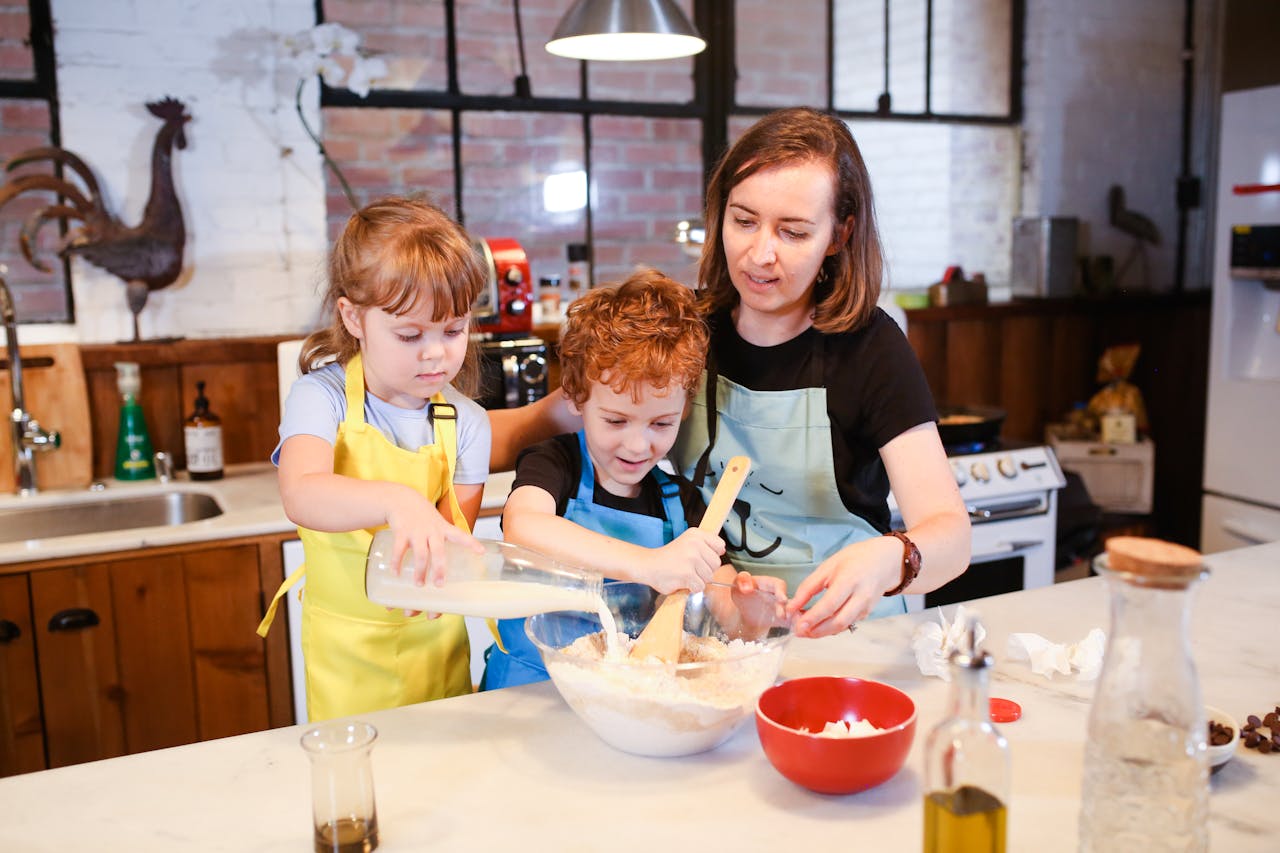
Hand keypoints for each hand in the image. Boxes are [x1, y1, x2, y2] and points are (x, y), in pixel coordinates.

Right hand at [383, 484, 481, 593]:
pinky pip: (399, 550)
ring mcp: (416, 531)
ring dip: (420, 571)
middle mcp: (431, 530)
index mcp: (443, 528)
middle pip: (439, 551)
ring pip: (420, 554)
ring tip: (420, 584)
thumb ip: (442, 539)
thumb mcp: (437, 522)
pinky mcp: (402, 532)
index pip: (460, 535)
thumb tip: (445, 562)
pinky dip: (396, 562)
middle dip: (440, 569)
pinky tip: (396, 573)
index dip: (471, 543)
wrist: (402, 499)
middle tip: (440, 584)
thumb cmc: (423, 516)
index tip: (481, 552)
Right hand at [637, 528, 723, 593]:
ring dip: (698, 579)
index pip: (719, 545)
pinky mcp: (687, 574)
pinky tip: (681, 580)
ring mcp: (691, 559)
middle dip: (705, 570)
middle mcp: (695, 544)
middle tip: (689, 567)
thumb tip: (722, 550)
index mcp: (696, 534)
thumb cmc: (668, 557)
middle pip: (716, 564)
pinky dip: (691, 587)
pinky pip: (700, 586)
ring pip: (709, 577)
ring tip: (684, 573)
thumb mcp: (687, 542)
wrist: (648, 565)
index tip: (700, 557)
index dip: (712, 555)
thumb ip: (705, 544)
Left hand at [705, 571, 789, 639]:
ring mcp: (781, 607)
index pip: (779, 585)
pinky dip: (794, 625)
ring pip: (792, 611)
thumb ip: (742, 580)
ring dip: (793, 617)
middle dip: (787, 607)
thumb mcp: (738, 584)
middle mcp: (778, 595)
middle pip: (787, 600)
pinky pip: (790, 621)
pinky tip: (796, 630)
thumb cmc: (742, 593)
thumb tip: (747, 588)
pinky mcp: (781, 619)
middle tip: (781, 615)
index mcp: (769, 584)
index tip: (782, 600)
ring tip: (794, 624)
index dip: (782, 592)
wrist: (742, 610)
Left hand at [786, 537, 901, 637]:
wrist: (884, 561)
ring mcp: (866, 607)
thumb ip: (808, 587)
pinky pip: (847, 624)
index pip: (830, 605)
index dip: (813, 618)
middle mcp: (861, 597)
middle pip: (838, 622)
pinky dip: (831, 628)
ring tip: (805, 630)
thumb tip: (792, 606)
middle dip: (816, 631)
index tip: (797, 625)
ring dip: (822, 632)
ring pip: (843, 626)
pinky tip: (819, 625)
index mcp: (849, 581)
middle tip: (798, 632)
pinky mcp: (867, 613)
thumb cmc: (855, 559)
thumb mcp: (828, 566)